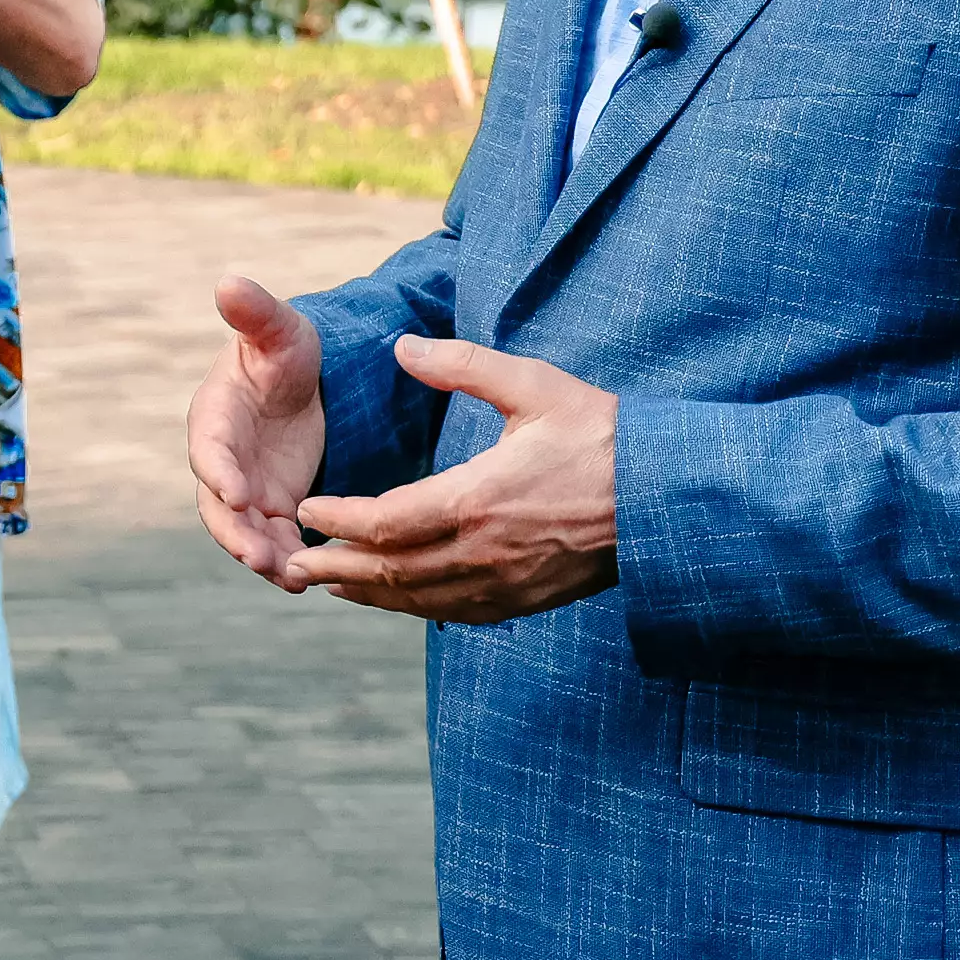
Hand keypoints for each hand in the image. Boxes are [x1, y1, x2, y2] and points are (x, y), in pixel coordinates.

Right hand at [189, 276, 331, 587]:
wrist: (305, 385)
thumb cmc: (285, 352)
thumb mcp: (279, 331)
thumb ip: (256, 313)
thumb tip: (229, 281)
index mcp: (216, 416)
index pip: (209, 448)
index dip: (219, 471)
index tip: (238, 492)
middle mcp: (224, 461)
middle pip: (219, 506)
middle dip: (236, 533)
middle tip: (259, 555)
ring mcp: (248, 490)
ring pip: (246, 533)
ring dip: (262, 556)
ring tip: (290, 577)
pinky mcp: (273, 510)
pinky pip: (274, 542)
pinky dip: (286, 561)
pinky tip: (309, 581)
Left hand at [287, 338, 619, 623]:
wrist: (668, 499)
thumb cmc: (601, 434)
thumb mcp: (534, 386)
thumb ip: (463, 367)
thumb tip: (403, 346)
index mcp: (479, 499)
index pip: (386, 522)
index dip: (339, 520)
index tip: (307, 510)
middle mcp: (484, 552)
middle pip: (391, 571)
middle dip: (336, 567)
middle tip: (292, 563)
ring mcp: (505, 583)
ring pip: (418, 599)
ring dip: (367, 593)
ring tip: (325, 584)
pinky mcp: (524, 599)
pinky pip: (453, 613)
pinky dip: (411, 607)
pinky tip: (391, 598)